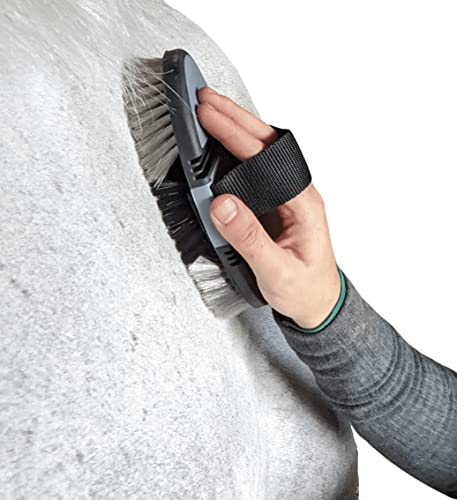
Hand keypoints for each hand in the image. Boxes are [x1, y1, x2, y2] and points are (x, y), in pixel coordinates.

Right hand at [196, 87, 340, 328]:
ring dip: (238, 127)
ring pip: (263, 151)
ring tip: (212, 112)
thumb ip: (249, 239)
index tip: (209, 116)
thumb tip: (222, 204)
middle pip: (266, 143)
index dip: (235, 133)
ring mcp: (287, 195)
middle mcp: (298, 192)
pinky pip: (258, 167)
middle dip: (235, 117)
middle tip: (206, 100)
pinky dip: (239, 148)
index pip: (265, 157)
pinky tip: (226, 142)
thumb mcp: (277, 271)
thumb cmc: (305, 289)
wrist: (319, 303)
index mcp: (303, 202)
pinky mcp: (276, 203)